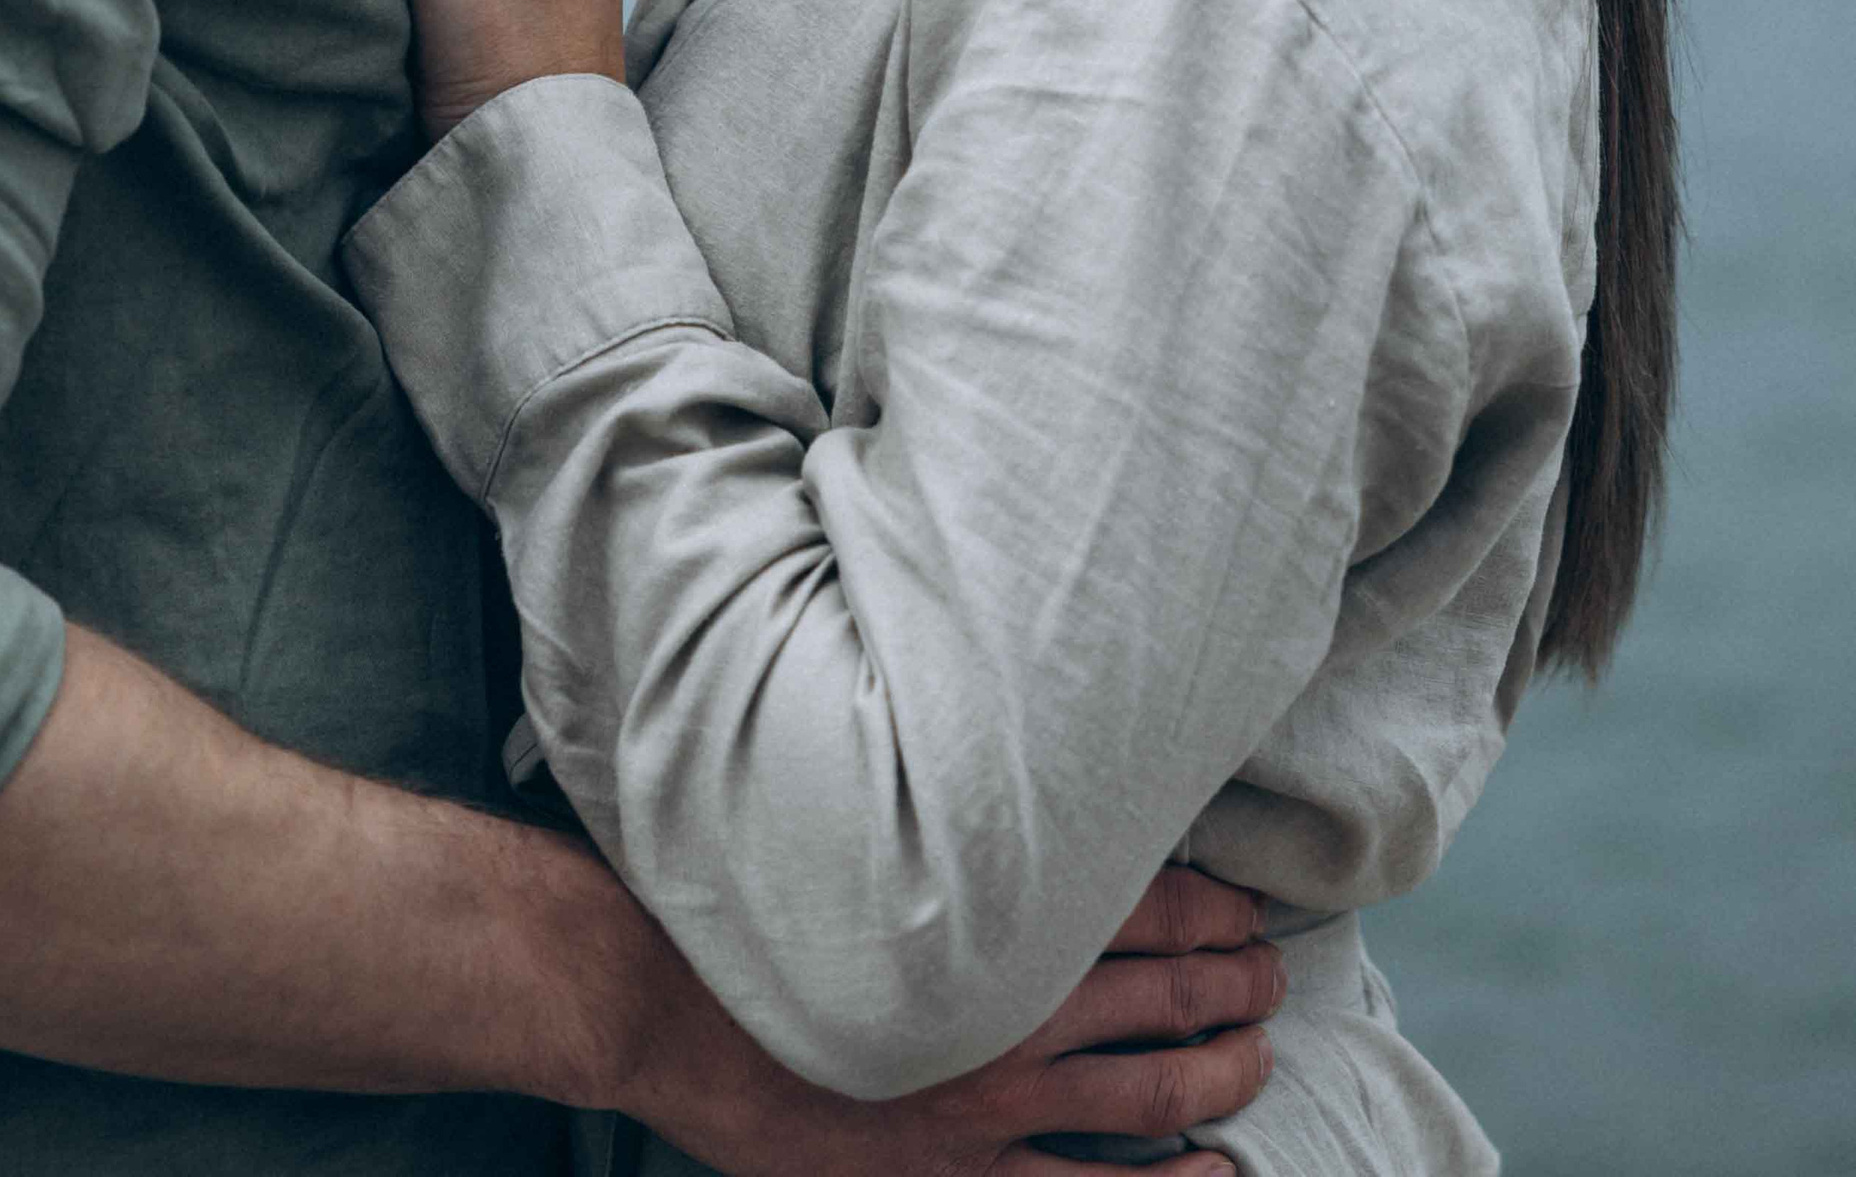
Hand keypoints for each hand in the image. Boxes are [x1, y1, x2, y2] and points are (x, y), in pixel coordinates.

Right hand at [628, 866, 1276, 1176]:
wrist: (666, 1006)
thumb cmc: (761, 911)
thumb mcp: (854, 842)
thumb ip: (938, 832)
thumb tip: (1013, 799)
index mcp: (990, 913)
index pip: (1145, 902)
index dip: (1215, 906)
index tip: (1248, 904)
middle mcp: (1009, 1007)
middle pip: (1167, 992)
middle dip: (1238, 984)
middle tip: (1273, 974)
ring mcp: (990, 1102)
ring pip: (1151, 1090)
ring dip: (1224, 1070)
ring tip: (1260, 1053)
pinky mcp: (956, 1175)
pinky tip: (1213, 1173)